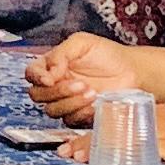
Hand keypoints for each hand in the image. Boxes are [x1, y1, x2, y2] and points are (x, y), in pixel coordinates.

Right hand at [22, 34, 146, 122]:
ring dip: (70, 102)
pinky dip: (81, 112)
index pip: (32, 73)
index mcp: (52, 66)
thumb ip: (60, 54)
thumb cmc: (108, 54)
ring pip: (52, 110)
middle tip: (80, 83)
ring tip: (92, 92)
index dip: (37, 77)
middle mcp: (56, 84)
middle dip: (58, 91)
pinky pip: (70, 120)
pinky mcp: (78, 115)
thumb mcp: (81, 43)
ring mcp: (66, 101)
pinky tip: (95, 103)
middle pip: (38, 95)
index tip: (49, 79)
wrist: (131, 71)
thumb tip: (48, 73)